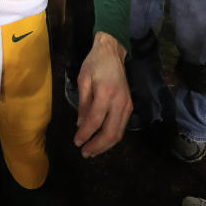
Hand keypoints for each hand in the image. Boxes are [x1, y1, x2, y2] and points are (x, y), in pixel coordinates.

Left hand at [73, 32, 130, 158]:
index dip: (85, 135)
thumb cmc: (94, 64)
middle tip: (84, 153)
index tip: (76, 143)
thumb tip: (80, 125)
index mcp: (106, 94)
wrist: (113, 53)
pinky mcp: (130, 106)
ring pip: (119, 133)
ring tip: (92, 151)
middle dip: (97, 145)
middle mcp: (120, 102)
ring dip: (105, 145)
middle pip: (110, 132)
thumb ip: (83, 104)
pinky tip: (101, 141)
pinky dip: (112, 137)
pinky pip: (121, 127)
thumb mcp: (83, 80)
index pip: (95, 121)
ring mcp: (127, 106)